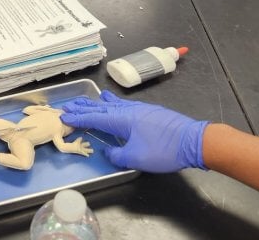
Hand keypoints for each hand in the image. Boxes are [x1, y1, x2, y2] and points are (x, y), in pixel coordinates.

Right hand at [60, 90, 208, 172]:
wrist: (194, 141)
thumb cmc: (164, 150)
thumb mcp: (136, 158)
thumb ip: (117, 155)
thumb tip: (108, 152)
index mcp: (123, 119)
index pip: (95, 118)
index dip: (78, 117)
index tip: (64, 115)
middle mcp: (129, 110)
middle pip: (102, 107)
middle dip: (85, 107)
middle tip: (69, 104)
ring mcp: (141, 109)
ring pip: (114, 104)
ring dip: (99, 103)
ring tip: (91, 99)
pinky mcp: (150, 112)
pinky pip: (125, 105)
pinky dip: (115, 103)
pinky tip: (116, 103)